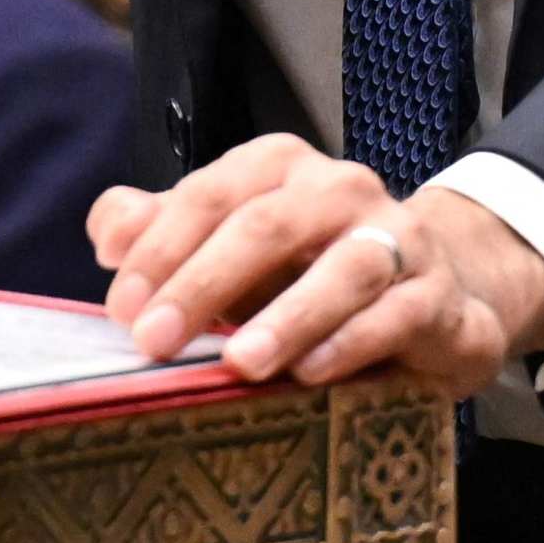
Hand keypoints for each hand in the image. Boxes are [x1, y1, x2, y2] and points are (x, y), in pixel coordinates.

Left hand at [90, 136, 543, 397]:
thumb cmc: (308, 273)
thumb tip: (108, 233)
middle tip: (154, 340)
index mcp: (280, 168)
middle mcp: (340, 189)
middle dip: (202, 281)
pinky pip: (395, 314)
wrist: (435, 296)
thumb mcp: (231, 250)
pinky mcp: (435, 295)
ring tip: (240, 363)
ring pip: (343, 266)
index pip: (211, 193)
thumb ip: (165, 233)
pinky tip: (312, 374)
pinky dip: (351, 343)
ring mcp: (396, 238)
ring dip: (287, 315)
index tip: (122, 308)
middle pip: (266, 223)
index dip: (160, 247)